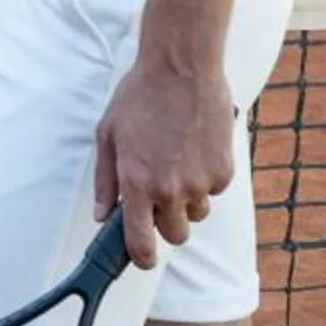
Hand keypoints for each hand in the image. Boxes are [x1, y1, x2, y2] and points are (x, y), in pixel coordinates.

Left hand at [93, 56, 237, 269]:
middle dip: (167, 224)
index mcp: (136, 183)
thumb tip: (101, 214)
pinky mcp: (224, 171)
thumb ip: (104, 179)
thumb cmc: (140, 96)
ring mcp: (200, 182)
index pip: (140, 242)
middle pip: (175, 235)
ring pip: (197, 213)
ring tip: (178, 161)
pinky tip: (196, 148)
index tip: (143, 258)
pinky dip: (207, 178)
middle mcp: (169, 189)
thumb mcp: (108, 134)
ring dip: (188, 199)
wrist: (182, 67)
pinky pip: (214, 190)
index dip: (141, 257)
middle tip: (160, 198)